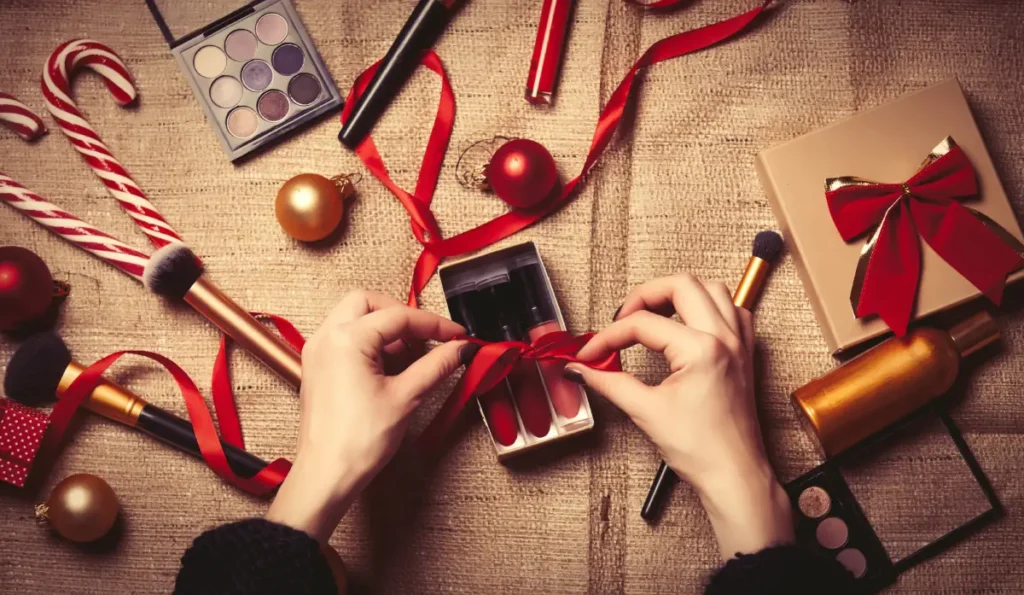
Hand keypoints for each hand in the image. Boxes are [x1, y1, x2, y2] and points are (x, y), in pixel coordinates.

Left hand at [267, 290, 472, 541]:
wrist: (326, 476)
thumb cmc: (358, 441)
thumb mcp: (406, 397)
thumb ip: (436, 365)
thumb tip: (460, 348)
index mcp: (347, 339)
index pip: (399, 316)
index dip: (434, 324)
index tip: (457, 336)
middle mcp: (327, 337)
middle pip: (369, 303)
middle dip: (403, 315)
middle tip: (428, 338)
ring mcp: (318, 351)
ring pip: (355, 317)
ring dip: (386, 328)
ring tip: (413, 356)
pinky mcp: (318, 367)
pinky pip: (346, 338)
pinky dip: (371, 342)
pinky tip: (392, 366)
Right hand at [564, 274, 792, 557]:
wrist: (734, 475)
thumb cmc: (702, 450)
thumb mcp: (646, 411)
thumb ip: (609, 383)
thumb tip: (583, 369)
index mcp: (701, 349)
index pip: (643, 324)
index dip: (609, 337)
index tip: (591, 354)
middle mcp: (725, 338)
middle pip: (681, 284)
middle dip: (645, 295)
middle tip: (623, 318)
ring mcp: (739, 343)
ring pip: (711, 288)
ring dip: (679, 293)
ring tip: (653, 312)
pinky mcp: (745, 353)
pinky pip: (733, 309)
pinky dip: (709, 306)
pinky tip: (690, 322)